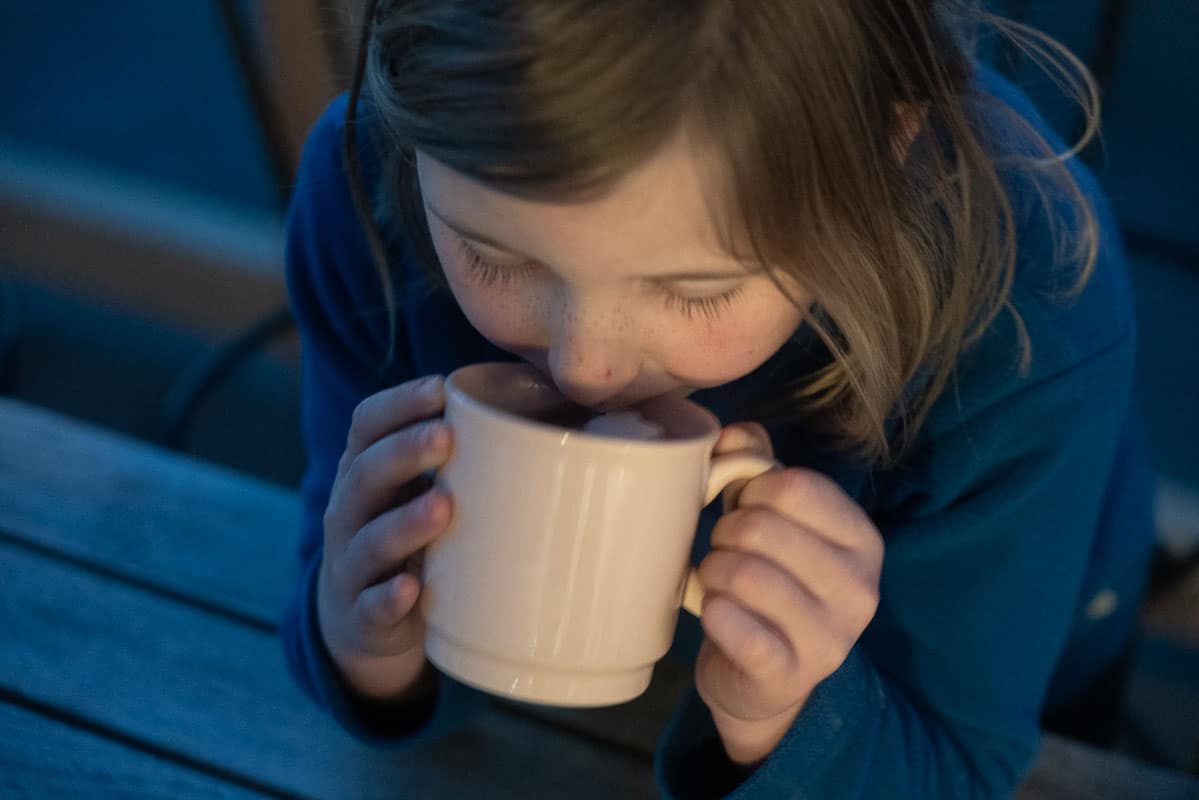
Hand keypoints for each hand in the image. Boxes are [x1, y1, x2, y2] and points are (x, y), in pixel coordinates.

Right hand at [316, 375, 454, 701]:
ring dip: (405, 523)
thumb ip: (465, 457)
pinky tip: (411, 588)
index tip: (439, 388)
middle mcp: (350, 513)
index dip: (397, 404)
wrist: (366, 622)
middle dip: (404, 453)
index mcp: (365, 472)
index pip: (366, 425)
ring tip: (443, 505)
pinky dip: (389, 597)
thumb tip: (550, 402)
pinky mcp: (365, 616)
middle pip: (365, 476)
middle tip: (447, 436)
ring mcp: (353, 565)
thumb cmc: (415, 538)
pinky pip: (372, 606)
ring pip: (371, 541)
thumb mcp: (423, 491)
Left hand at [694, 423, 883, 765]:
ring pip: (745, 575)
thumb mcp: (774, 520)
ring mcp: (830, 638)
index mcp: (862, 541)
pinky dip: (714, 612)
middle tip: (725, 548)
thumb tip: (735, 434)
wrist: (766, 679)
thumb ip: (757, 467)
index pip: (795, 487)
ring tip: (718, 580)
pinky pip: (736, 628)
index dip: (752, 491)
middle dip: (726, 533)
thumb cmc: (771, 582)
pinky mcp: (789, 675)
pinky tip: (715, 612)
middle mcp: (859, 590)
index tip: (744, 508)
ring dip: (714, 571)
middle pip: (763, 529)